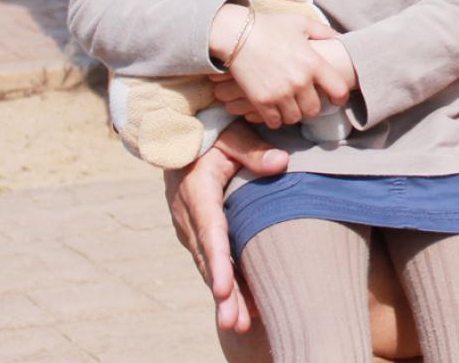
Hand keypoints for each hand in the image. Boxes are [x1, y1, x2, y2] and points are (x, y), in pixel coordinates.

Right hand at [165, 121, 288, 333]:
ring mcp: (190, 227)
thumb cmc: (211, 133)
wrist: (177, 135)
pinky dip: (224, 284)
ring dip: (223, 296)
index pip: (210, 232)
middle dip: (222, 294)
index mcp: (198, 192)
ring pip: (208, 267)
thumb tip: (281, 163)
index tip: (224, 290)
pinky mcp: (196, 232)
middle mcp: (189, 216)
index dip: (219, 263)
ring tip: (238, 325)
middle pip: (208, 260)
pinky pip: (211, 262)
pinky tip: (241, 307)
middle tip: (234, 323)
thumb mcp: (231, 134)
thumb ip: (253, 150)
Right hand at [216, 8, 353, 128]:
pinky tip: (273, 109)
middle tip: (304, 101)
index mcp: (313, 63)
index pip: (339, 90)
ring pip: (295, 118)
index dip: (340, 97)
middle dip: (310, 107)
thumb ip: (324, 31)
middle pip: (314, 109)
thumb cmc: (269, 26)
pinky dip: (275, 119)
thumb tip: (341, 39)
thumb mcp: (301, 23)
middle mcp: (300, 81)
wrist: (235, 33)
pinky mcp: (262, 101)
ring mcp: (280, 93)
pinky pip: (275, 122)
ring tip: (288, 105)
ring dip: (292, 113)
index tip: (336, 99)